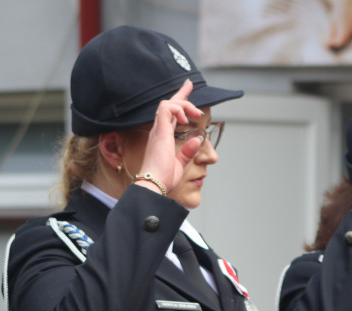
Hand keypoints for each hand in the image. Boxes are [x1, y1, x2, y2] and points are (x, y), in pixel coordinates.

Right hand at [136, 79, 204, 194]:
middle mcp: (158, 131)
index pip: (171, 115)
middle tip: (190, 84)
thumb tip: (197, 140)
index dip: (180, 103)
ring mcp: (158, 130)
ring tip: (196, 113)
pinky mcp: (160, 131)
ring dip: (184, 103)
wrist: (154, 185)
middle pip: (168, 105)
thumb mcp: (180, 164)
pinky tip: (187, 118)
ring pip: (168, 103)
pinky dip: (178, 108)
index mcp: (162, 138)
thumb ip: (187, 152)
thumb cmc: (163, 178)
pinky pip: (167, 107)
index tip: (187, 91)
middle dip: (181, 93)